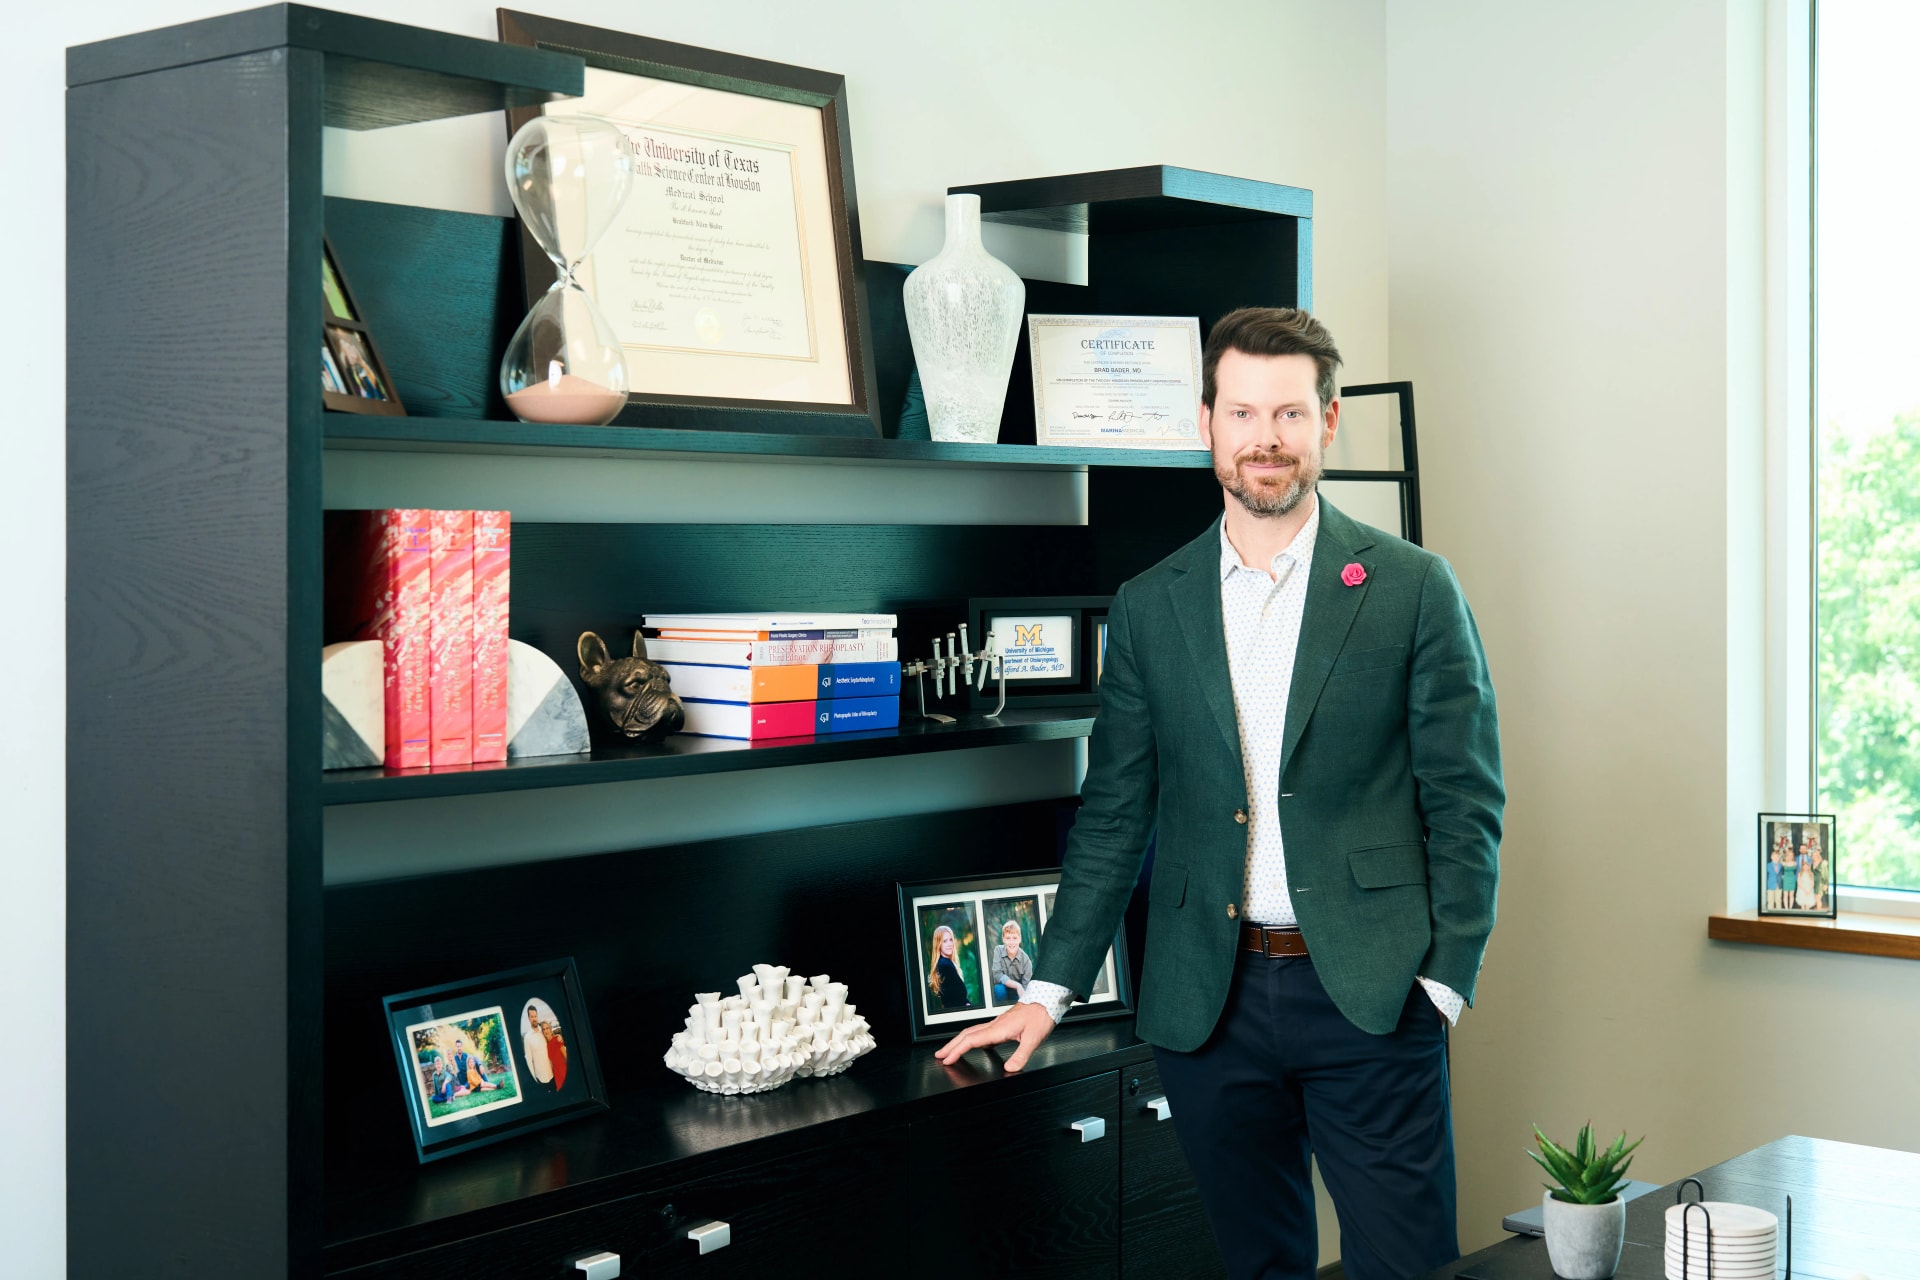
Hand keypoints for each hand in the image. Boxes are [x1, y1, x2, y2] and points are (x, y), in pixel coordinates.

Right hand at [935, 1001, 1054, 1071]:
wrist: (1045, 1000)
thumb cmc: (1040, 1016)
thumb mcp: (1033, 1039)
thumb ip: (1021, 1055)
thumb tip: (1010, 1069)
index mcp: (998, 1029)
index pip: (971, 1040)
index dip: (957, 1050)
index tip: (947, 1059)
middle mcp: (995, 1025)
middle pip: (966, 1035)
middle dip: (951, 1046)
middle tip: (939, 1055)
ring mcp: (997, 1023)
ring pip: (972, 1032)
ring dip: (959, 1041)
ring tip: (950, 1051)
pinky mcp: (1002, 1024)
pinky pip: (981, 1032)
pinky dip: (972, 1039)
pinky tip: (975, 1045)